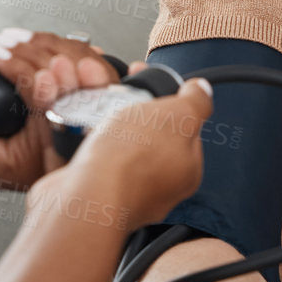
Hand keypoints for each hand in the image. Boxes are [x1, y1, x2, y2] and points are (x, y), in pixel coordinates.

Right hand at [33, 74, 214, 230]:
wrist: (83, 197)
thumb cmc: (131, 161)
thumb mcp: (177, 116)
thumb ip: (196, 102)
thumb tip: (203, 89)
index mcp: (185, 170)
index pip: (184, 128)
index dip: (169, 100)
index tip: (151, 84)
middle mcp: (157, 186)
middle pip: (149, 135)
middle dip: (133, 110)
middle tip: (118, 95)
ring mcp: (123, 191)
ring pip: (117, 146)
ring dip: (104, 123)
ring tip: (94, 109)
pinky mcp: (92, 192)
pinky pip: (91, 159)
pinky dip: (84, 143)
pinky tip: (78, 133)